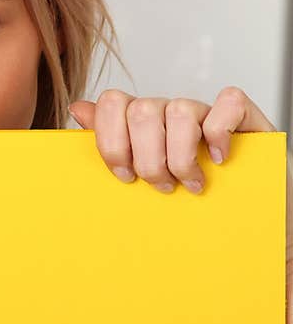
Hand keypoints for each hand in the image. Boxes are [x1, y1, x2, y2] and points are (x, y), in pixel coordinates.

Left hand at [69, 85, 290, 323]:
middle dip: (147, 159)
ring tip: (191, 183)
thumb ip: (109, 141)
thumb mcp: (142, 176)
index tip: (124, 176)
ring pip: (179, 109)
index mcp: (142, 121)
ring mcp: (206, 111)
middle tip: (162, 186)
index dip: (112, 141)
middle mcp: (170, 111)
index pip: (112, 102)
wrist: (244, 221)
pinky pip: (228, 102)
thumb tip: (78, 110)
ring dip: (182, 156)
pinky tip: (220, 159)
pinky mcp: (245, 116)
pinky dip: (220, 134)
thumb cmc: (187, 198)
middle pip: (141, 111)